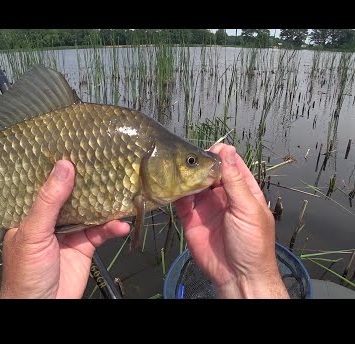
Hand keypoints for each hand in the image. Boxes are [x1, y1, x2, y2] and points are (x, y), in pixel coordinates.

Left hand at [0, 160, 129, 298]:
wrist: (43, 307)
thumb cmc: (26, 272)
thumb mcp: (33, 232)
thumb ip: (49, 201)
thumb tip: (64, 166)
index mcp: (32, 211)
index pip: (46, 182)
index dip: (59, 166)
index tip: (75, 145)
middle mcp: (52, 218)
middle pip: (73, 193)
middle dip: (88, 180)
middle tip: (107, 160)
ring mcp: (70, 231)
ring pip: (91, 210)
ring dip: (106, 202)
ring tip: (122, 189)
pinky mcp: (86, 246)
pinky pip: (102, 231)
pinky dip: (113, 226)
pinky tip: (122, 223)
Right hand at [174, 144, 288, 298]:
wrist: (238, 276)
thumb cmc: (253, 244)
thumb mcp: (247, 208)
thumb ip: (235, 180)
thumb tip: (228, 151)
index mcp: (243, 192)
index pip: (232, 166)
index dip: (222, 155)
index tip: (212, 149)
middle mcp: (223, 197)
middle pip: (209, 173)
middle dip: (200, 164)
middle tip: (190, 158)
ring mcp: (206, 207)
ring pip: (193, 184)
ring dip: (186, 176)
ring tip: (178, 169)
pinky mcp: (191, 219)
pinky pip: (181, 202)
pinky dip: (176, 193)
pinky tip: (172, 186)